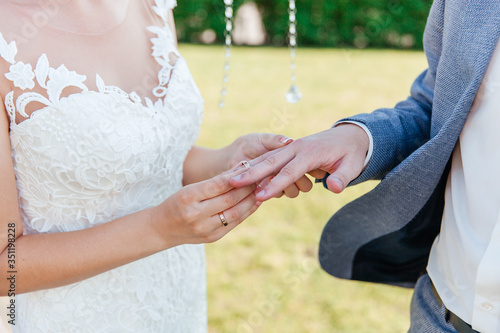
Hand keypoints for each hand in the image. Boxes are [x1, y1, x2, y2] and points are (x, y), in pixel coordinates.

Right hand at [153, 165, 258, 246]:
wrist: (161, 229)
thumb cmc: (177, 203)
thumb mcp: (189, 189)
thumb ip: (213, 183)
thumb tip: (241, 170)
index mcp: (187, 197)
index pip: (217, 184)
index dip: (236, 175)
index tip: (249, 166)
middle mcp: (195, 215)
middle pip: (229, 199)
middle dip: (248, 187)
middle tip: (262, 175)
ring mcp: (204, 229)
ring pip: (235, 213)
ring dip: (251, 200)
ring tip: (262, 188)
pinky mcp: (212, 238)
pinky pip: (234, 223)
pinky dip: (246, 212)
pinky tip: (254, 202)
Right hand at [229, 124, 369, 200]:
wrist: (349, 135)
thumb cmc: (351, 153)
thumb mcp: (353, 165)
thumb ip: (343, 176)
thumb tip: (334, 188)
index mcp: (311, 153)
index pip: (290, 171)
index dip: (275, 185)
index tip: (260, 197)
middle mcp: (297, 148)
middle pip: (270, 162)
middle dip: (251, 174)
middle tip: (232, 183)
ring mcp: (291, 147)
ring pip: (266, 158)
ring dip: (249, 169)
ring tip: (230, 181)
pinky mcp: (288, 149)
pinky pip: (269, 158)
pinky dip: (255, 166)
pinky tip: (242, 176)